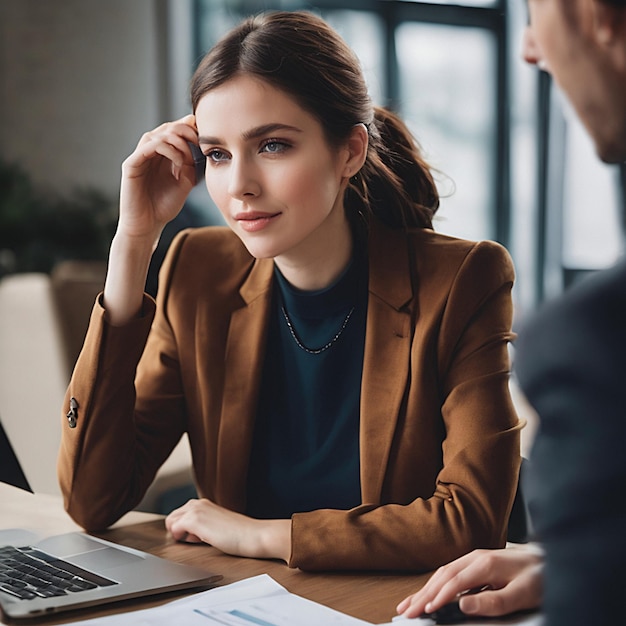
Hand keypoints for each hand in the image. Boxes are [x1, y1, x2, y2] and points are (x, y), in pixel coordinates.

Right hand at [119, 114, 198, 240]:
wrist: (148, 226)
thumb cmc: (164, 207)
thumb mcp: (185, 183)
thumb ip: (191, 165)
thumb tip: (197, 147)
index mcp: (161, 155)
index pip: (173, 131)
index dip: (188, 128)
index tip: (204, 136)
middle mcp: (149, 153)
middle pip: (166, 128)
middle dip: (185, 131)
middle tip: (198, 142)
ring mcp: (139, 157)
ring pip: (157, 134)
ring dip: (177, 140)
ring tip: (189, 155)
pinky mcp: (131, 165)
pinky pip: (148, 146)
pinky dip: (166, 149)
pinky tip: (178, 161)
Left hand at [165, 498, 291, 562]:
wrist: (254, 535)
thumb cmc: (241, 534)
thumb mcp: (218, 525)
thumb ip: (204, 524)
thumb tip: (190, 533)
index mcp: (204, 503)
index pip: (180, 515)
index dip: (185, 530)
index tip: (200, 536)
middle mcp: (198, 503)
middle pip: (172, 518)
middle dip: (179, 532)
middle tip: (198, 539)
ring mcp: (196, 510)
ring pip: (171, 522)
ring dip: (180, 534)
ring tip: (200, 540)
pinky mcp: (195, 519)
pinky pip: (174, 529)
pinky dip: (182, 539)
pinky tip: (199, 540)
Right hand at [396, 546, 542, 618]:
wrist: (550, 558)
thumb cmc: (539, 576)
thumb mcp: (522, 594)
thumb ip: (493, 601)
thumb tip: (464, 605)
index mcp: (485, 564)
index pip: (454, 582)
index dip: (438, 597)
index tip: (425, 610)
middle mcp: (475, 558)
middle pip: (442, 576)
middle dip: (422, 594)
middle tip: (406, 610)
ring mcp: (474, 558)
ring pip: (443, 573)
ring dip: (424, 589)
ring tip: (408, 603)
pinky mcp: (476, 563)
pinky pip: (450, 573)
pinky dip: (435, 584)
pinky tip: (428, 592)